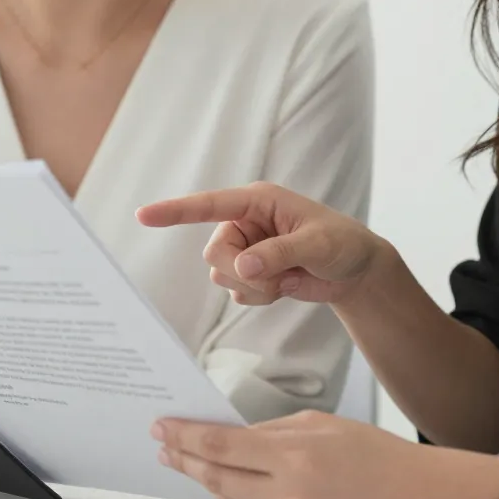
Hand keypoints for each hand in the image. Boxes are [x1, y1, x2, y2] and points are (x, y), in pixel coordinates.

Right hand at [137, 182, 387, 307]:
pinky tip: (285, 287)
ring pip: (222, 275)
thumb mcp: (315, 245)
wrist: (355, 272)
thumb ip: (278, 253)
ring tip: (288, 277)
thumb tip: (243, 267)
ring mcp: (245, 249)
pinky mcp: (250, 273)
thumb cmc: (341, 244)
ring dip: (255, 286)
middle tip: (278, 275)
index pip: (209, 205)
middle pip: (213, 253)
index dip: (176, 210)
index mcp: (258, 201)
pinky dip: (260, 297)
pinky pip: (236, 292)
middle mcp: (245, 223)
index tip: (143, 215)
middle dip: (242, 271)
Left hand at [152, 411, 483, 498]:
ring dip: (216, 485)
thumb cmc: (375, 455)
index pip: (220, 447)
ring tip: (208, 467)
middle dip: (186, 461)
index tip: (162, 427)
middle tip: (167, 447)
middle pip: (216, 480)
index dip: (184, 437)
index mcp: (295, 458)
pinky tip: (249, 494)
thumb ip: (268, 432)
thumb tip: (225, 438)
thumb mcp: (320, 425)